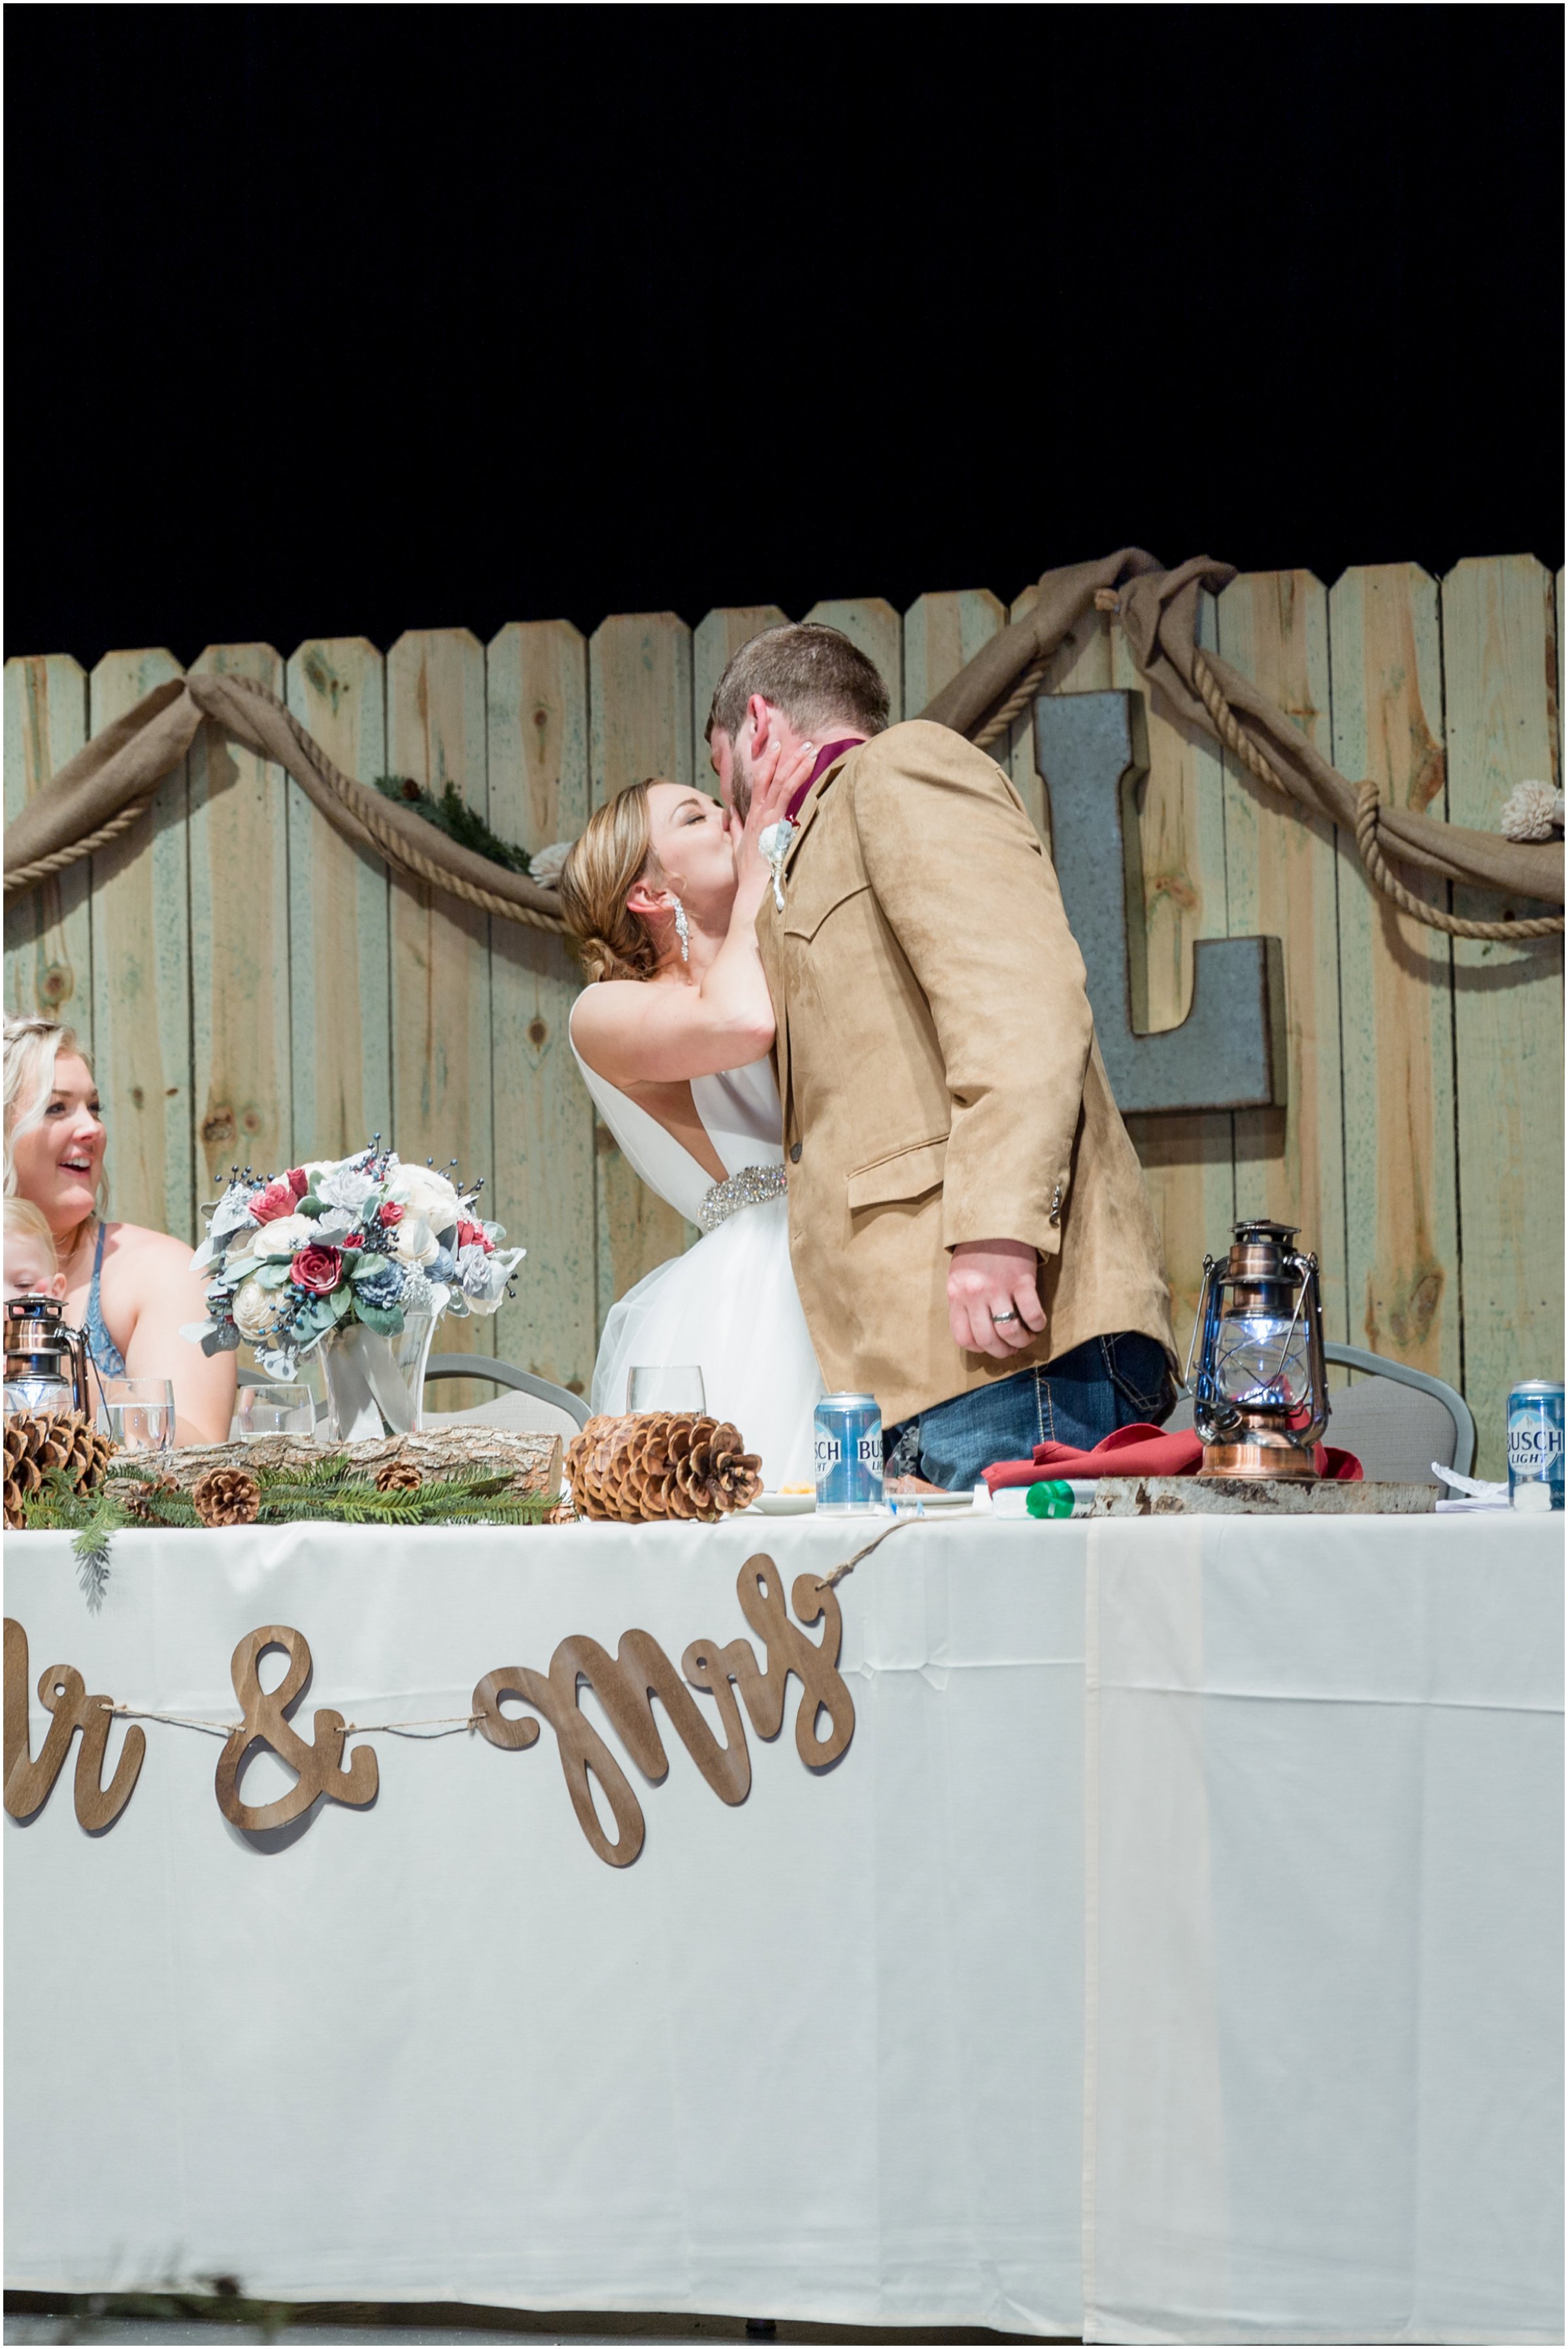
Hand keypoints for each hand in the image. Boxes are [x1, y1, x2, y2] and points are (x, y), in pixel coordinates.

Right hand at [730, 733, 816, 888]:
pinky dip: (797, 777)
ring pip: (780, 781)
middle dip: (785, 757)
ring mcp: (766, 817)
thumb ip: (737, 828)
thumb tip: (733, 814)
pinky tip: (808, 766)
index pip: (759, 783)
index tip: (777, 748)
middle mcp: (758, 814)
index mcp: (751, 817)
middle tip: (803, 742)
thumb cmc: (751, 874)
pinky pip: (786, 794)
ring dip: (796, 762)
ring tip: (810, 748)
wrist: (754, 890)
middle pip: (770, 777)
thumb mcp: (739, 847)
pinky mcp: (774, 823)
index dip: (767, 763)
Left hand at [947, 1239, 1046, 1358]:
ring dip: (1021, 1341)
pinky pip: (1031, 1314)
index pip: (963, 1337)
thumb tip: (977, 1331)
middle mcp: (975, 1294)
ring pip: (1009, 1331)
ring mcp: (999, 1287)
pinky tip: (1038, 1323)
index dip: (979, 1348)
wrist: (996, 1218)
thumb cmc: (976, 1249)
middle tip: (1012, 1348)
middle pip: (988, 1339)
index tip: (990, 1346)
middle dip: (1002, 1351)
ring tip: (1026, 1337)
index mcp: (957, 1294)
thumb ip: (963, 1301)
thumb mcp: (958, 1275)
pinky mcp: (1022, 1280)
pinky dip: (1037, 1324)